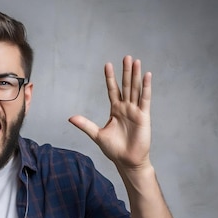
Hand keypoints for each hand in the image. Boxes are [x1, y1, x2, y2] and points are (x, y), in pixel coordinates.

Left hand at [69, 55, 151, 170]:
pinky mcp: (144, 116)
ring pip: (135, 89)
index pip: (112, 90)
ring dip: (136, 75)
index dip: (110, 78)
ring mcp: (135, 111)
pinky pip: (145, 99)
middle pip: (126, 85)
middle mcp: (126, 108)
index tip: (108, 64)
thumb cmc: (114, 149)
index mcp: (115, 110)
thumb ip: (85, 124)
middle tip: (126, 56)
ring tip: (136, 61)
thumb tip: (70, 117)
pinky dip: (146, 87)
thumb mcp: (97, 135)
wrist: (127, 161)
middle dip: (125, 71)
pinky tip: (147, 75)